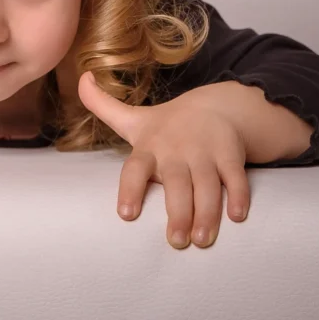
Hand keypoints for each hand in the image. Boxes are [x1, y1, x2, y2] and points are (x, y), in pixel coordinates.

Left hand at [78, 71, 249, 249]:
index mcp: (149, 147)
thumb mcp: (134, 117)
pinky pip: (235, 177)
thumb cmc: (166, 125)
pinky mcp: (230, 154)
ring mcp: (205, 152)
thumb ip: (103, 104)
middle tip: (175, 241)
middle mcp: (176, 151)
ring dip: (206, 213)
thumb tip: (81, 78)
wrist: (215, 105)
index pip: (135, 168)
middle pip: (176, 183)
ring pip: (207, 185)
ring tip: (201, 240)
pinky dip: (238, 196)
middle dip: (177, 212)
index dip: (130, 189)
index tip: (126, 215)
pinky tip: (237, 217)